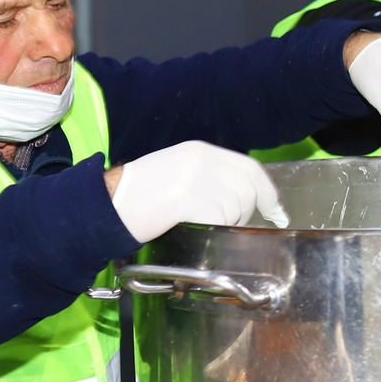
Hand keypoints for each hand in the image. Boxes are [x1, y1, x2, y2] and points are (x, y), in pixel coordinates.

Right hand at [109, 141, 287, 241]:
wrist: (103, 205)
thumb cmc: (139, 197)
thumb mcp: (177, 172)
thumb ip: (211, 177)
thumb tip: (246, 195)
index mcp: (200, 151)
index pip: (250, 168)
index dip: (268, 192)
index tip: (276, 211)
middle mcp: (200, 159)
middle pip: (248, 191)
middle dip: (244, 214)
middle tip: (220, 224)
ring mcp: (193, 178)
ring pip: (235, 208)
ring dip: (224, 224)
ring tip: (196, 223)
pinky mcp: (185, 199)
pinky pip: (218, 220)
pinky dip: (210, 230)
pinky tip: (190, 227)